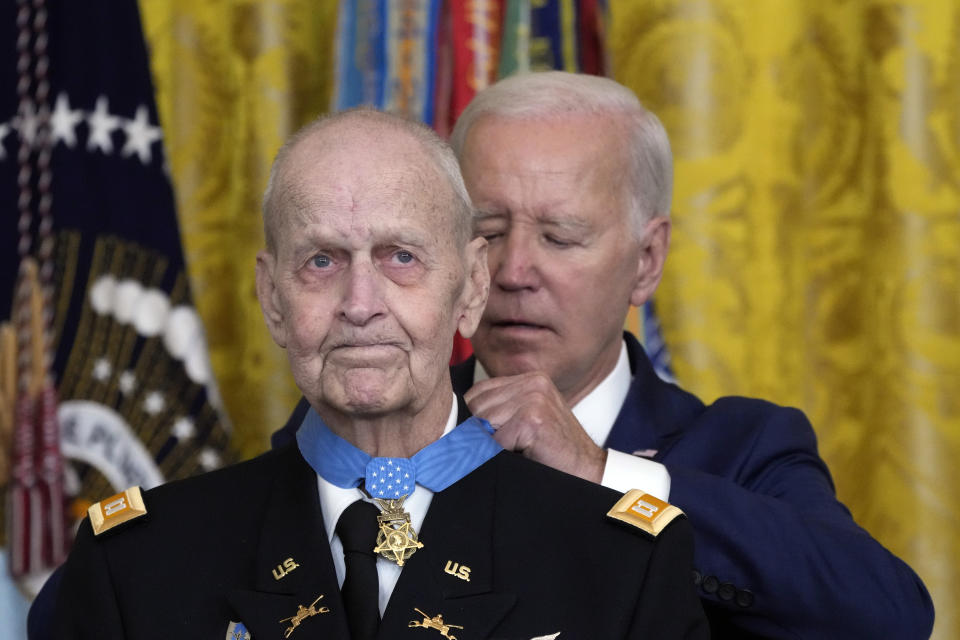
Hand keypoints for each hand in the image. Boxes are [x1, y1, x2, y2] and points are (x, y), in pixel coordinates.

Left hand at [464, 371, 606, 482]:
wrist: (586, 470)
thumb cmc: (552, 449)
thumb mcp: (527, 419)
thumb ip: (502, 408)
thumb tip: (458, 421)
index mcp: (530, 378)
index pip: (478, 392)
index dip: (477, 419)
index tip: (489, 437)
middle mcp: (533, 382)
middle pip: (476, 406)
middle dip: (483, 432)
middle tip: (508, 446)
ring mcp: (534, 398)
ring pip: (483, 423)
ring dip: (494, 444)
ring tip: (519, 449)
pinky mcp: (533, 419)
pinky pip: (495, 441)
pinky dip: (503, 455)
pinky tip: (524, 455)